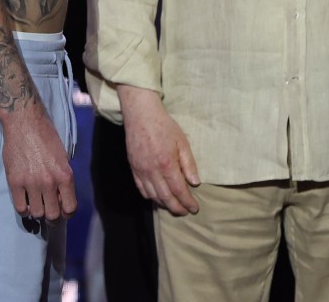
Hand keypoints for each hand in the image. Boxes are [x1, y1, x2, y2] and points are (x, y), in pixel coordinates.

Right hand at [1, 105, 75, 222]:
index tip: (63, 211)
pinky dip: (24, 208)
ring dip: (37, 211)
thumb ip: (63, 177)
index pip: (70, 208)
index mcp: (65, 174)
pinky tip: (26, 201)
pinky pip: (20, 207)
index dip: (67, 213)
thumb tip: (61, 197)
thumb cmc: (47, 136)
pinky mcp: (15, 182)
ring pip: (36, 214)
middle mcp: (49, 182)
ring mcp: (31, 183)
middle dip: (52, 215)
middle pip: (52, 215)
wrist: (25, 123)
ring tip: (36, 202)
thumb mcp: (63, 156)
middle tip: (48, 209)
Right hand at [119, 86, 199, 215]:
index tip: (194, 208)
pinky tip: (157, 198)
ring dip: (164, 205)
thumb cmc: (165, 126)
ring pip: (153, 196)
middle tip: (185, 212)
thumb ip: (189, 163)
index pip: (179, 190)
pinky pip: (141, 189)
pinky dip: (150, 197)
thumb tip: (195, 183)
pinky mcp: (133, 169)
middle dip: (177, 208)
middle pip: (165, 197)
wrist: (141, 115)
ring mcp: (141, 171)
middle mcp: (152, 171)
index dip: (187, 202)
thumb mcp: (182, 141)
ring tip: (174, 207)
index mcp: (167, 164)